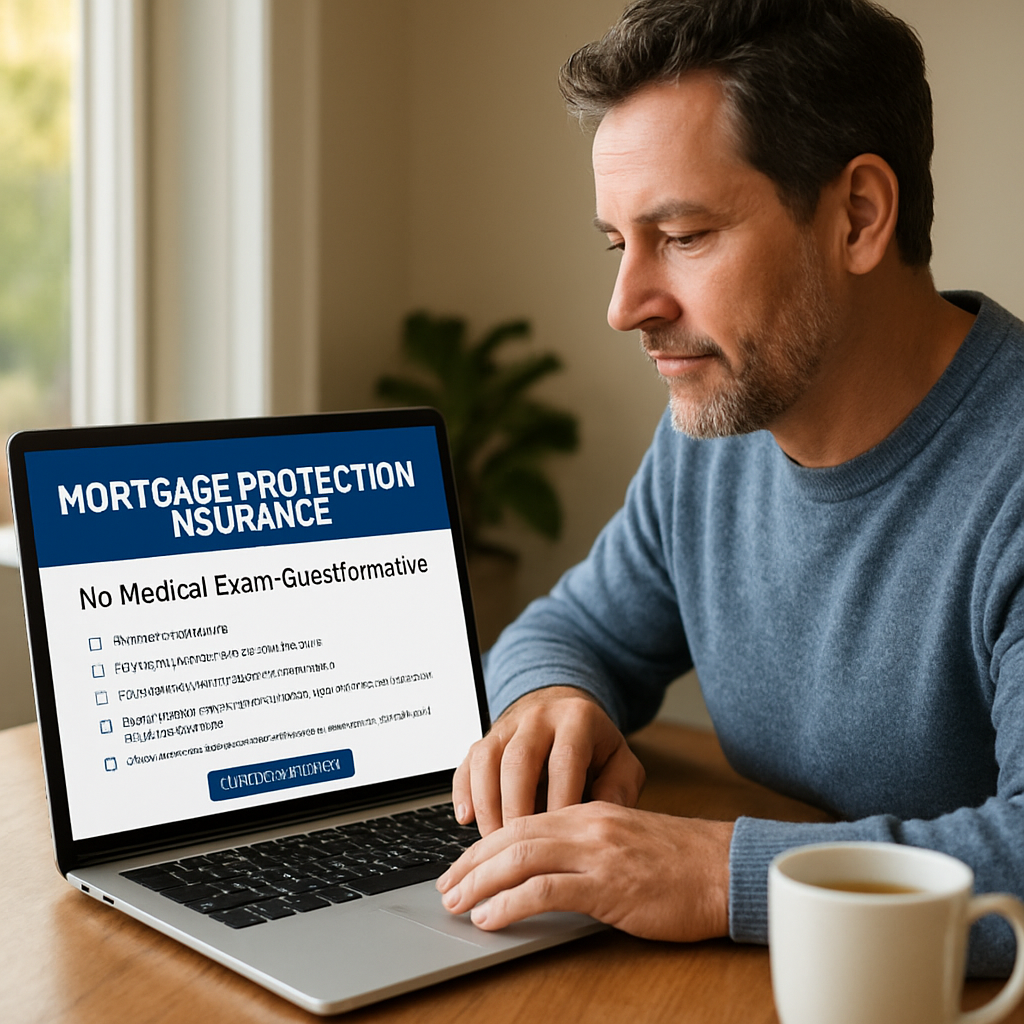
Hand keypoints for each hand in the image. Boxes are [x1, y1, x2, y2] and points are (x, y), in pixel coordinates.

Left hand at [436, 802, 732, 941]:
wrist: (727, 869)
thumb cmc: (681, 863)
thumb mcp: (625, 843)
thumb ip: (586, 849)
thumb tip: (546, 873)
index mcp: (589, 811)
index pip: (522, 822)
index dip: (485, 846)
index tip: (462, 867)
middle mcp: (587, 824)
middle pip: (512, 836)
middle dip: (471, 863)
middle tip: (445, 887)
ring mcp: (597, 853)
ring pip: (521, 857)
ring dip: (480, 882)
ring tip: (457, 903)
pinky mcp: (609, 885)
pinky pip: (547, 889)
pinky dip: (511, 903)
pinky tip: (491, 918)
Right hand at [452, 686, 645, 834]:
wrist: (565, 707)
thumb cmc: (595, 747)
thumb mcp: (621, 761)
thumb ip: (620, 790)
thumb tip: (602, 825)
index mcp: (577, 719)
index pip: (564, 761)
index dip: (559, 801)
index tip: (559, 840)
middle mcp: (538, 717)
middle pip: (518, 761)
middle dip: (516, 809)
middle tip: (519, 850)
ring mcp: (507, 725)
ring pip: (487, 760)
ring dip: (487, 805)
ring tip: (494, 844)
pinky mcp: (485, 737)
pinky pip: (467, 762)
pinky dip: (463, 791)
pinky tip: (467, 818)